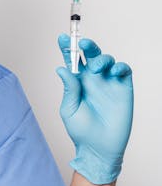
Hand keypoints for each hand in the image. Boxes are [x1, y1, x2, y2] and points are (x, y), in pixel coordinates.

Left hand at [56, 34, 133, 184]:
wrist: (99, 148)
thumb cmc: (81, 131)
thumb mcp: (70, 109)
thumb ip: (69, 88)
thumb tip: (61, 69)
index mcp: (77, 83)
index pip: (72, 61)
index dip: (67, 48)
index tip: (62, 37)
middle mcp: (93, 80)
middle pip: (90, 55)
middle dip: (86, 45)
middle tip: (82, 43)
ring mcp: (108, 83)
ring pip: (107, 59)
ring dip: (102, 58)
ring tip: (96, 68)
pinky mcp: (123, 88)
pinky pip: (123, 70)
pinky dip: (119, 66)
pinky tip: (113, 71)